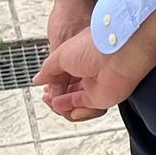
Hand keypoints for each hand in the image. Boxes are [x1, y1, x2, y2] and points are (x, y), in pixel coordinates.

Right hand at [35, 5, 155, 121]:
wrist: (117, 53)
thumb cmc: (94, 46)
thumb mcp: (60, 55)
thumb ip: (48, 69)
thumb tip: (38, 80)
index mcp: (82, 57)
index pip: (64, 75)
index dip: (53, 83)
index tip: (45, 87)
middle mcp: (90, 71)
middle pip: (68, 90)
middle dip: (55, 95)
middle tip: (47, 96)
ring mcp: (96, 85)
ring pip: (74, 102)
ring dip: (61, 104)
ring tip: (53, 101)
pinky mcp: (102, 98)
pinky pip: (84, 108)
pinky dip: (70, 109)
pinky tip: (61, 106)